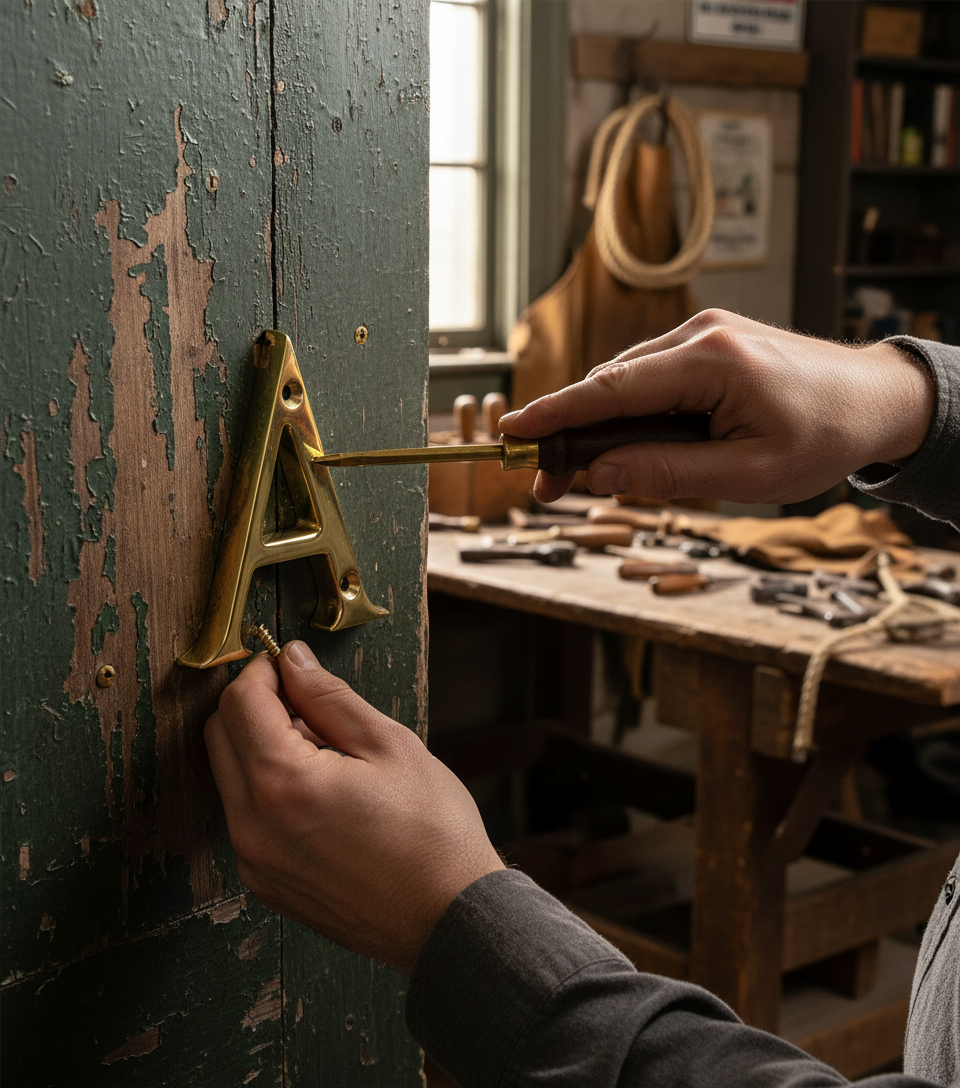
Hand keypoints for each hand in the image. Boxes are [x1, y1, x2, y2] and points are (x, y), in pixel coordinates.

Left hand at [204, 642, 503, 975]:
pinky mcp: (264, 883)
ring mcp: (254, 861)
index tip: (290, 663)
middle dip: (255, 704)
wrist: (449, 920)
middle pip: (220, 736)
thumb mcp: (389, 744)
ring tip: (324, 750)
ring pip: (229, 776)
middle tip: (307, 702)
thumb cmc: (432, 833)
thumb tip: (294, 661)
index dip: (263, 670)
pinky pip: (245, 816)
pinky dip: (267, 788)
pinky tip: (320, 789)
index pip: (240, 702)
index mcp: (282, 785)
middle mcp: (252, 827)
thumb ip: (329, 697)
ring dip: (259, 746)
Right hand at [500, 309, 934, 504]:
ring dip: (603, 425)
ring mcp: (703, 334)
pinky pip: (650, 377)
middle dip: (573, 433)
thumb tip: (599, 474)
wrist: (876, 399)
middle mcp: (700, 334)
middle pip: (610, 385)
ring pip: (627, 381)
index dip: (555, 413)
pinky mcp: (707, 343)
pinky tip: (633, 445)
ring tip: (592, 473)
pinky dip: (631, 412)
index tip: (512, 433)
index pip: (610, 389)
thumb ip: (669, 473)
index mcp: (711, 360)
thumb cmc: (825, 435)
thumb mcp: (749, 473)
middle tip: (549, 485)